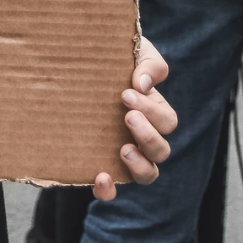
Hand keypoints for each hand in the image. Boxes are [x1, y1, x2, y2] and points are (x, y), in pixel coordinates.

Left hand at [93, 36, 175, 200]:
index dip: (152, 112)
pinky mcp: (99, 165)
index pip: (166, 122)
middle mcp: (141, 137)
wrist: (76, 62)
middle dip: (148, 135)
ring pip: (147, 174)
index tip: (126, 93)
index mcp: (152, 111)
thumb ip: (149, 63)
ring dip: (140, 165)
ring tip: (123, 149)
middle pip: (161, 151)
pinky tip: (100, 177)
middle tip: (127, 116)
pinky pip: (111, 189)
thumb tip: (143, 83)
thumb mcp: (136, 52)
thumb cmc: (112, 57)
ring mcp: (122, 154)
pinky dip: (109, 190)